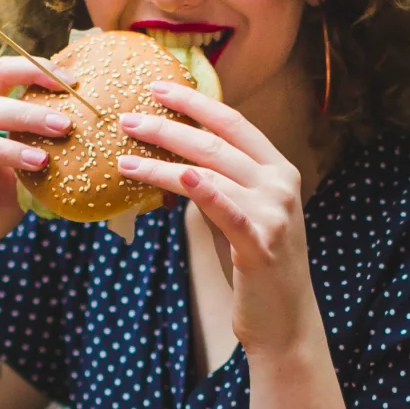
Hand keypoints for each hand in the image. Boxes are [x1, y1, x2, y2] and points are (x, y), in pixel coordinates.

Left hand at [114, 82, 325, 356]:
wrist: (285, 321)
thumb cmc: (255, 267)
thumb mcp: (238, 216)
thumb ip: (216, 187)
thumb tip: (171, 165)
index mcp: (278, 169)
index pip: (233, 122)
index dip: (196, 101)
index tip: (157, 87)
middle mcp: (281, 183)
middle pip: (216, 142)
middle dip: (168, 126)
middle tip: (127, 118)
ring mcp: (274, 212)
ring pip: (210, 172)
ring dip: (162, 162)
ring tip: (124, 158)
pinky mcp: (261, 243)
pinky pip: (226, 208)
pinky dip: (202, 189)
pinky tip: (177, 175)